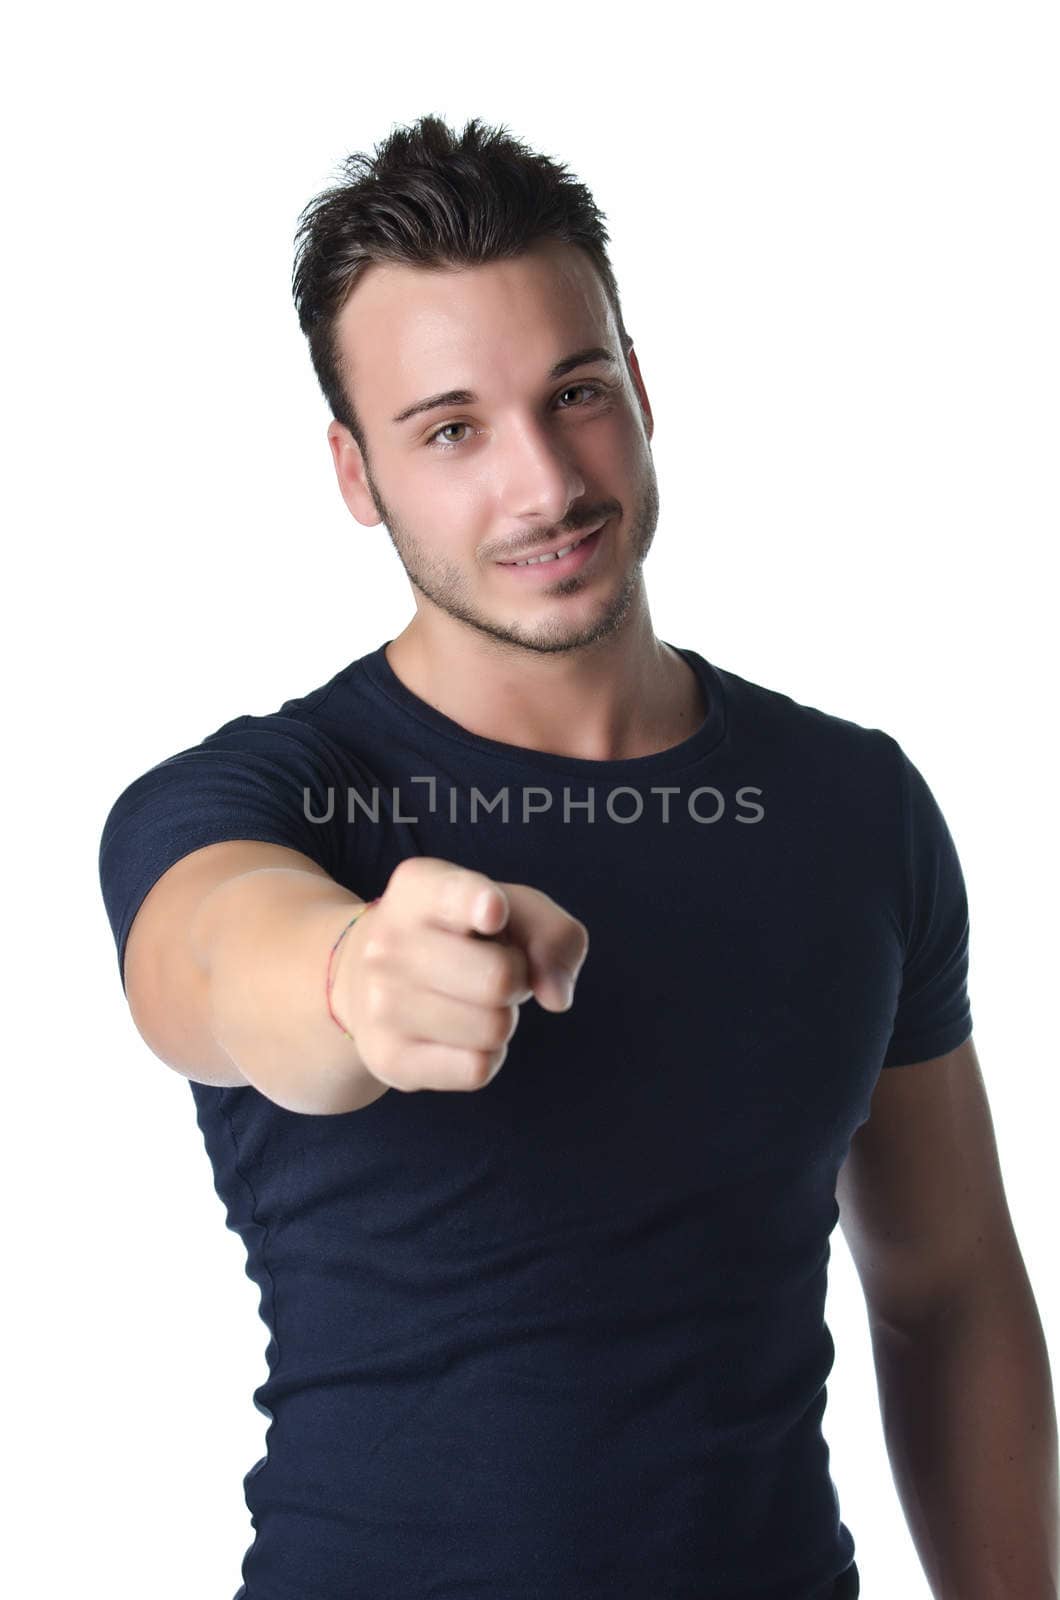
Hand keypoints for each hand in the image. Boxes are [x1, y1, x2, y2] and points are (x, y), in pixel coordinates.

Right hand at [334, 856, 588, 1092]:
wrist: (365, 980)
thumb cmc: (458, 937)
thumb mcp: (510, 911)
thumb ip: (554, 934)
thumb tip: (557, 997)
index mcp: (418, 887)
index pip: (456, 895)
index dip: (481, 903)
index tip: (494, 912)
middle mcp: (388, 941)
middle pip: (500, 978)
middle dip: (517, 979)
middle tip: (492, 971)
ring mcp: (381, 1003)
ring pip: (494, 1029)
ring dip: (501, 1019)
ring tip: (470, 1000)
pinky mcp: (388, 1058)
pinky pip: (478, 1069)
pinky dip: (487, 1055)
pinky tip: (459, 1035)